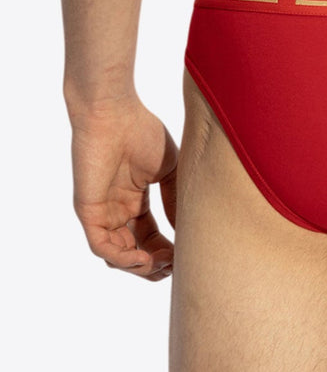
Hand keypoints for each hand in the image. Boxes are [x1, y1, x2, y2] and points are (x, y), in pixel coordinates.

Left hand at [68, 96, 178, 280]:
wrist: (114, 113)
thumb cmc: (141, 131)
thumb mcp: (168, 168)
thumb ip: (174, 199)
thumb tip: (185, 229)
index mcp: (133, 198)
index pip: (148, 236)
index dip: (165, 249)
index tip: (184, 254)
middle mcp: (116, 209)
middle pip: (133, 251)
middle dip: (154, 264)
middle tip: (174, 267)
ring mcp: (101, 212)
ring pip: (116, 255)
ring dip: (140, 267)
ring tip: (162, 264)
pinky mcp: (88, 211)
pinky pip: (101, 246)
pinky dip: (123, 259)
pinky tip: (144, 258)